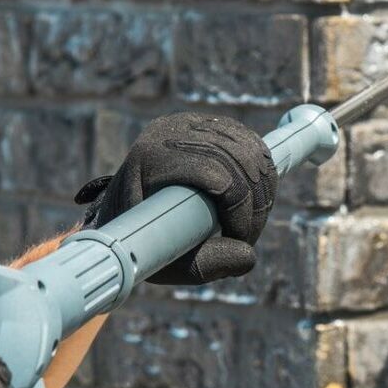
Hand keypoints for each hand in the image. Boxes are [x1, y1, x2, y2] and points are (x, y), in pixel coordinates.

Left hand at [74, 112, 277, 284]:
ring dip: (262, 192)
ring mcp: (193, 123)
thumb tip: (247, 257)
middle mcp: (172, 131)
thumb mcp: (165, 260)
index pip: (217, 173)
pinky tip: (254, 200)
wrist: (124, 210)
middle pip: (240, 160)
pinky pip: (253, 144)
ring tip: (248, 224)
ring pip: (252, 150)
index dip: (240, 210)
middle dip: (254, 206)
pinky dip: (263, 174)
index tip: (238, 240)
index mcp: (152, 156)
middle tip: (245, 239)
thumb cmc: (140, 238)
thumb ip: (203, 264)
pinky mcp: (210, 126)